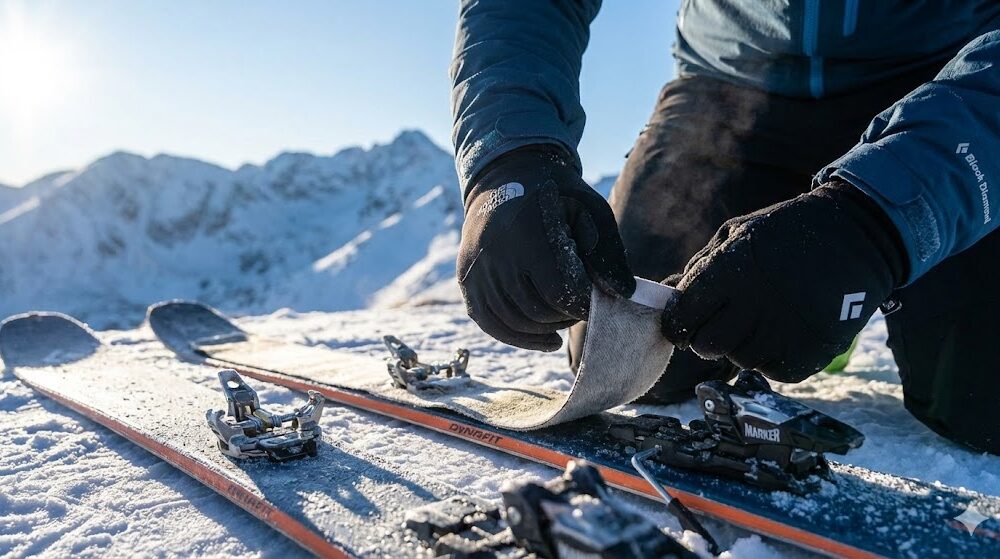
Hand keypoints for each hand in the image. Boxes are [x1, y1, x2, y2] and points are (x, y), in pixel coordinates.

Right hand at [458, 145, 633, 350]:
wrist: (506, 174)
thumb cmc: (556, 195)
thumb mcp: (590, 210)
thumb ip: (607, 252)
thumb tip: (621, 294)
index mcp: (529, 235)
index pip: (561, 291)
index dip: (585, 303)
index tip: (598, 298)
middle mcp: (496, 254)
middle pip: (538, 311)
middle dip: (567, 316)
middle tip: (582, 305)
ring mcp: (477, 268)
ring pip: (516, 322)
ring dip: (548, 328)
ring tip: (565, 315)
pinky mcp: (466, 278)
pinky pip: (490, 322)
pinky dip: (519, 338)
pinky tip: (547, 340)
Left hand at [661, 181, 905, 380]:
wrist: (859, 235)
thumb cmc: (787, 232)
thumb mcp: (739, 235)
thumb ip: (699, 268)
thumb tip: (664, 294)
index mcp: (732, 271)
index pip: (684, 317)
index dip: (678, 324)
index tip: (683, 323)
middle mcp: (756, 305)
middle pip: (707, 347)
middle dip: (707, 337)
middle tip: (722, 322)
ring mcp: (785, 332)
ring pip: (740, 361)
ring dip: (743, 345)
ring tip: (762, 318)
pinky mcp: (811, 353)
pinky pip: (773, 370)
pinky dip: (773, 356)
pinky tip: (784, 330)